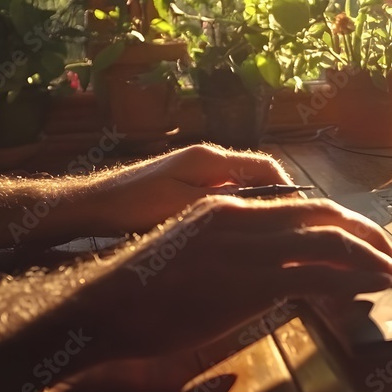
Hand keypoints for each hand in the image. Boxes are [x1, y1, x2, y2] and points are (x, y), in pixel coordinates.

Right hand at [67, 197, 391, 364]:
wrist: (105, 304)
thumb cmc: (143, 287)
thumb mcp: (193, 250)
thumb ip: (234, 248)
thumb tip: (267, 264)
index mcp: (230, 207)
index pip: (300, 204)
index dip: (338, 218)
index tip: (360, 235)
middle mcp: (244, 218)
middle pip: (322, 214)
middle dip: (364, 232)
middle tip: (390, 252)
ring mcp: (248, 249)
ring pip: (328, 241)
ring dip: (369, 257)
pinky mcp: (250, 282)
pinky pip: (316, 276)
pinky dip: (352, 280)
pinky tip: (370, 288)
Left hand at [85, 144, 296, 235]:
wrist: (93, 205)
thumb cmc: (135, 205)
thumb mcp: (183, 208)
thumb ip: (224, 203)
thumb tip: (263, 206)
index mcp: (211, 159)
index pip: (266, 165)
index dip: (288, 187)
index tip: (299, 213)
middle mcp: (208, 158)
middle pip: (256, 174)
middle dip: (274, 198)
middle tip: (286, 228)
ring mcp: (196, 170)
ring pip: (240, 186)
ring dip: (254, 205)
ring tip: (264, 232)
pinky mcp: (186, 183)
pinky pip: (223, 194)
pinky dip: (234, 209)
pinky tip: (233, 233)